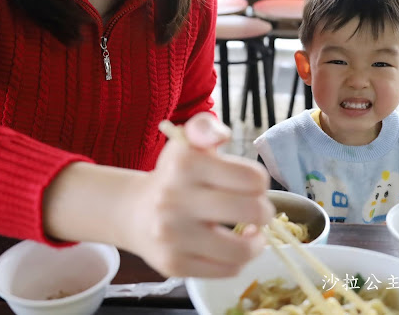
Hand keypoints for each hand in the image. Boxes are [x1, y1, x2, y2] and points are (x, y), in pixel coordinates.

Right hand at [123, 112, 274, 277]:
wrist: (134, 211)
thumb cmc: (175, 175)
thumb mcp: (187, 143)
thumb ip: (206, 128)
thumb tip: (221, 135)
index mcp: (185, 164)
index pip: (252, 178)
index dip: (260, 182)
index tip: (251, 185)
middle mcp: (175, 199)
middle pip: (252, 211)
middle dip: (264, 212)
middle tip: (257, 210)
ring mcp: (173, 236)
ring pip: (241, 250)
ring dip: (256, 242)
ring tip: (252, 233)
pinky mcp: (174, 265)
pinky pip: (226, 270)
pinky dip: (237, 260)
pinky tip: (231, 247)